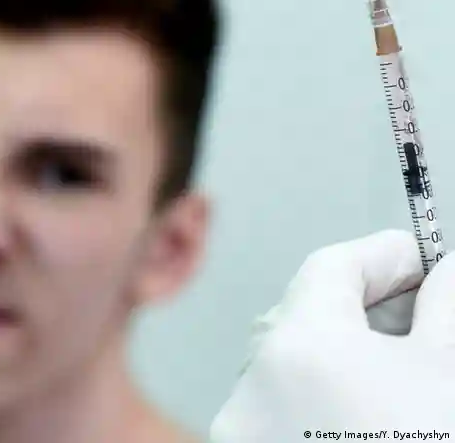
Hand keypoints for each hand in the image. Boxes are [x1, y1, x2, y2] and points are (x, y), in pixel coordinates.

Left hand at [210, 230, 454, 441]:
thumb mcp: (449, 373)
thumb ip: (446, 303)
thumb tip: (447, 270)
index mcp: (299, 348)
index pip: (330, 266)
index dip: (381, 255)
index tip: (422, 257)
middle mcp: (255, 384)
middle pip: (308, 308)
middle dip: (368, 300)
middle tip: (423, 307)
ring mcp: (245, 428)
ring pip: (295, 355)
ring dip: (346, 343)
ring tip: (402, 358)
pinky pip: (283, 398)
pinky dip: (322, 385)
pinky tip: (367, 404)